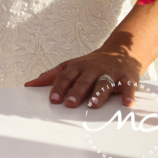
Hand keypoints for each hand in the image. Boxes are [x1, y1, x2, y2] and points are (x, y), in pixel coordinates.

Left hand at [26, 48, 143, 108]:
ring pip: (104, 83)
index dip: (59, 87)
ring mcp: (110, 73)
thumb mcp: (70, 66)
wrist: (120, 52)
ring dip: (98, 94)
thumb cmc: (90, 64)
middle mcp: (93, 69)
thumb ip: (51, 76)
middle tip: (69, 104)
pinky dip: (128, 94)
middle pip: (83, 81)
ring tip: (93, 105)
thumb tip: (29, 85)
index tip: (52, 100)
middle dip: (76, 92)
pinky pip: (128, 86)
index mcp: (77, 67)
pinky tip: (127, 104)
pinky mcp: (127, 77)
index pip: (65, 76)